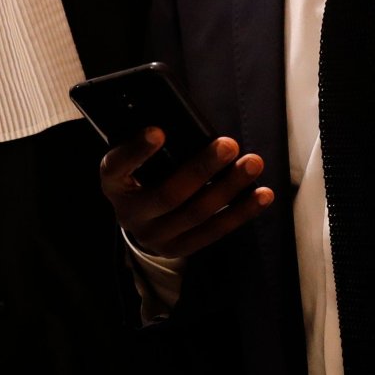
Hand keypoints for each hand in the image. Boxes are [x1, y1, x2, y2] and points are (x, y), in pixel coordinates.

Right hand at [100, 129, 272, 259]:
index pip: (116, 167)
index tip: (159, 131)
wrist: (137, 220)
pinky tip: (262, 194)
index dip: (136, 151)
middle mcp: (129, 213)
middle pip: (169, 194)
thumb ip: (155, 145)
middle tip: (229, 145)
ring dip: (229, 188)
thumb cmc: (141, 175)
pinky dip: (241, 212)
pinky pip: (214, 232)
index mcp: (113, 183)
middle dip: (202, 168)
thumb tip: (193, 126)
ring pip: (196, 214)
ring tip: (252, 164)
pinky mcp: (178, 249)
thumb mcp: (136, 160)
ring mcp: (154, 236)